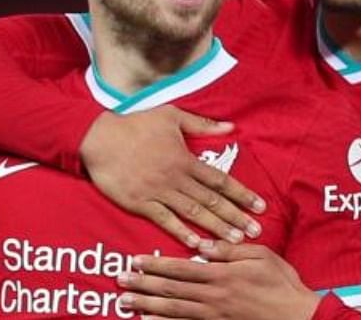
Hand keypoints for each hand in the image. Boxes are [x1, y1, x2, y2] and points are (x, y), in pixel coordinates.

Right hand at [79, 106, 265, 246]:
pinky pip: (164, 220)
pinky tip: (196, 244)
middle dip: (235, 216)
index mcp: (185, 158)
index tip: (260, 206)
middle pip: (211, 200)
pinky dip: (180, 232)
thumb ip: (202, 124)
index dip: (242, 194)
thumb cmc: (135, 124)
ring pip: (192, 212)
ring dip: (215, 228)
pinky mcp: (140, 202)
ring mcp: (158, 191)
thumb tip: (231, 127)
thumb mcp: (171, 116)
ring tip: (234, 241)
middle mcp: (175, 177)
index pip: (220, 180)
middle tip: (255, 232)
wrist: (99, 137)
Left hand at [116, 242, 320, 319]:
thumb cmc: (282, 283)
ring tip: (127, 303)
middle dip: (144, 284)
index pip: (181, 268)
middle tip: (121, 281)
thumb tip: (203, 245)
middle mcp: (213, 297)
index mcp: (222, 275)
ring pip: (174, 310)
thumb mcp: (261, 256)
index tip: (136, 260)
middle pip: (171, 290)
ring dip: (148, 305)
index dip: (156, 265)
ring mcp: (214, 316)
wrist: (298, 316)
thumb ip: (230, 250)